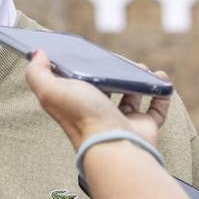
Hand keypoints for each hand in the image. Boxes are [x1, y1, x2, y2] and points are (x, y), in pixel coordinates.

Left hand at [24, 49, 170, 148]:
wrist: (115, 145)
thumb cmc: (83, 118)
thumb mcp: (51, 90)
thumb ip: (37, 73)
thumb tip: (38, 55)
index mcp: (74, 104)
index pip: (73, 84)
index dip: (77, 69)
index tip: (85, 53)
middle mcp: (96, 113)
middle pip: (103, 89)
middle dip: (110, 73)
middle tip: (117, 60)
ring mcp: (121, 120)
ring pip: (130, 97)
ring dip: (136, 79)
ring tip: (140, 67)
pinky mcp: (143, 125)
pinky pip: (156, 108)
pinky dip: (160, 92)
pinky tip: (161, 79)